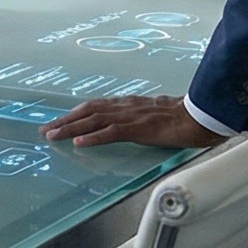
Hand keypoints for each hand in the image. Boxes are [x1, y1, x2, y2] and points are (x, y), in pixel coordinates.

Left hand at [40, 94, 227, 149]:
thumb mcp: (154, 117)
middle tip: (44, 130)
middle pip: (88, 111)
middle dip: (65, 120)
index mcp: (129, 104)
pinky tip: (79, 143)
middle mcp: (126, 106)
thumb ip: (138, 120)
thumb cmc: (183, 118)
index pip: (95, 107)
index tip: (57, 122)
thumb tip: (127, 128)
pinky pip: (113, 132)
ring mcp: (132, 116)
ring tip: (53, 136)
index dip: (74, 114)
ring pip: (94, 120)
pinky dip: (94, 137)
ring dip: (71, 128)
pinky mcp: (141, 128)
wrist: (202, 115)